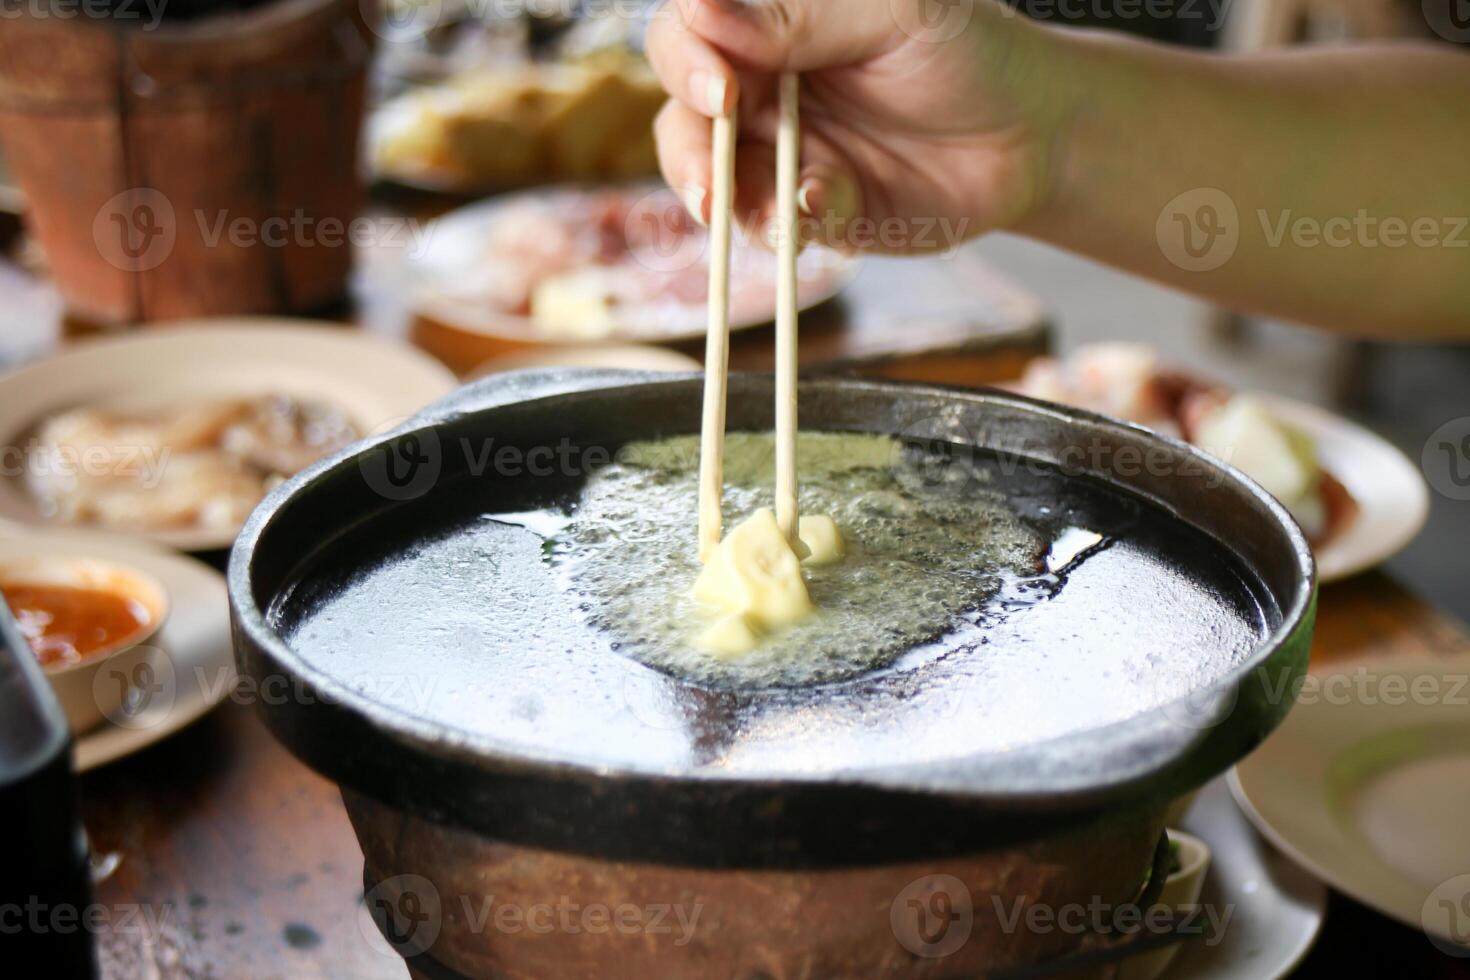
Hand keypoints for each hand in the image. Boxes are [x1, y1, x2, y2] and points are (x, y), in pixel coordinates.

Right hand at [646, 0, 1066, 253]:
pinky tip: (822, 209)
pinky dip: (787, 223)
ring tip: (766, 212)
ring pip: (712, 180)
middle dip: (691, 150)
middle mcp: (761, 87)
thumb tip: (703, 9)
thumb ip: (799, 12)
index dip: (687, 59)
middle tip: (715, 181)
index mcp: (769, 23)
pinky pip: (770, 225)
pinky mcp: (806, 211)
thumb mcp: (894, 9)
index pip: (690, 33)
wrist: (1031, 138)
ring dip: (728, 199)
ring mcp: (779, 153)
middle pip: (682, 114)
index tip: (721, 88)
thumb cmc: (968, 50)